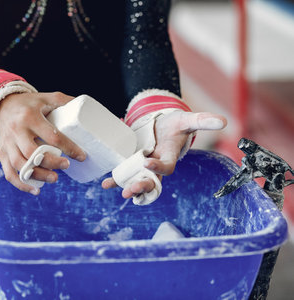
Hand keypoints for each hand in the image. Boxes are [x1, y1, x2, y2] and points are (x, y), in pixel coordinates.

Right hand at [0, 92, 85, 194]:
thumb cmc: (27, 104)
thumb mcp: (44, 98)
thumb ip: (62, 101)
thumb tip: (85, 110)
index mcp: (30, 117)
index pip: (51, 135)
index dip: (68, 147)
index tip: (81, 156)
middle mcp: (16, 131)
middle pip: (33, 152)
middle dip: (52, 162)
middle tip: (67, 165)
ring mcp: (7, 144)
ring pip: (20, 164)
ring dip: (38, 175)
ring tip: (55, 178)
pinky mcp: (2, 154)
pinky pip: (9, 173)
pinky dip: (22, 185)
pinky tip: (36, 190)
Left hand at [102, 111, 226, 197]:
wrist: (161, 124)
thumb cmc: (174, 124)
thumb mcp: (187, 120)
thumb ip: (202, 121)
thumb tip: (224, 121)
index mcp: (169, 158)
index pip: (166, 168)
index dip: (158, 168)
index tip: (147, 162)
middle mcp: (156, 166)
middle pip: (151, 182)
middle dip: (141, 187)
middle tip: (130, 190)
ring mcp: (142, 166)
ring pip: (136, 181)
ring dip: (128, 187)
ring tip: (119, 190)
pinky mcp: (131, 163)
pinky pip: (124, 174)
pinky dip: (115, 179)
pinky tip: (106, 183)